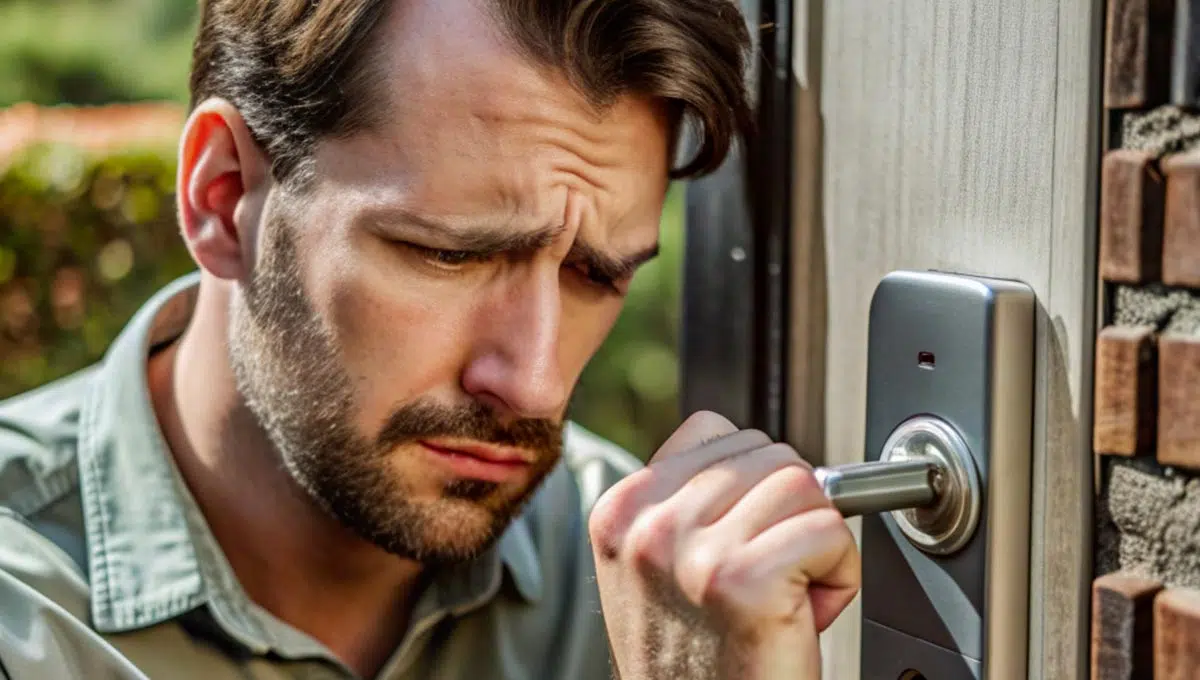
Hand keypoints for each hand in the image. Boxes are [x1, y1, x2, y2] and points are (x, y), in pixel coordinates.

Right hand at [589, 411, 859, 678]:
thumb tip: (758, 454)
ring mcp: (687, 549)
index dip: (754, 481)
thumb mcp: (660, 568)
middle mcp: (645, 524)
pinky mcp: (739, 579)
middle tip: (771, 576)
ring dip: (817, 541)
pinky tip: (805, 613)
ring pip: (803, 483)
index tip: (750, 533)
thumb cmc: (698, 662)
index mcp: (620, 510)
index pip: (714, 429)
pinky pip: (829, 530)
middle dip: (790, 511)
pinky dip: (840, 574)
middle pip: (767, 452)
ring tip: (787, 594)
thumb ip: (686, 503)